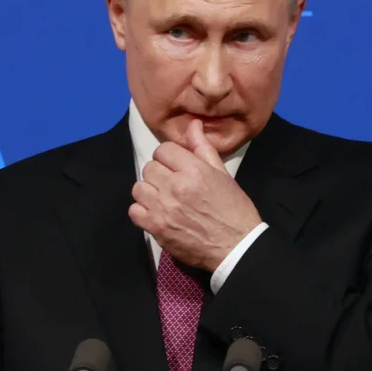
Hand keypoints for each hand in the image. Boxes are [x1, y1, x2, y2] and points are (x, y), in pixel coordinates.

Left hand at [129, 119, 261, 271]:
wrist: (236, 246)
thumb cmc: (233, 209)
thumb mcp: (222, 174)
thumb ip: (203, 148)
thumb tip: (192, 124)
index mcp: (194, 170)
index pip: (164, 150)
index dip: (169, 157)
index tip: (176, 167)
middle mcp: (176, 186)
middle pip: (149, 167)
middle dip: (159, 173)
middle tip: (172, 184)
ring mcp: (164, 208)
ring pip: (139, 187)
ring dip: (149, 191)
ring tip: (163, 199)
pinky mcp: (156, 228)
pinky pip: (134, 210)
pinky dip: (142, 211)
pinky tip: (157, 213)